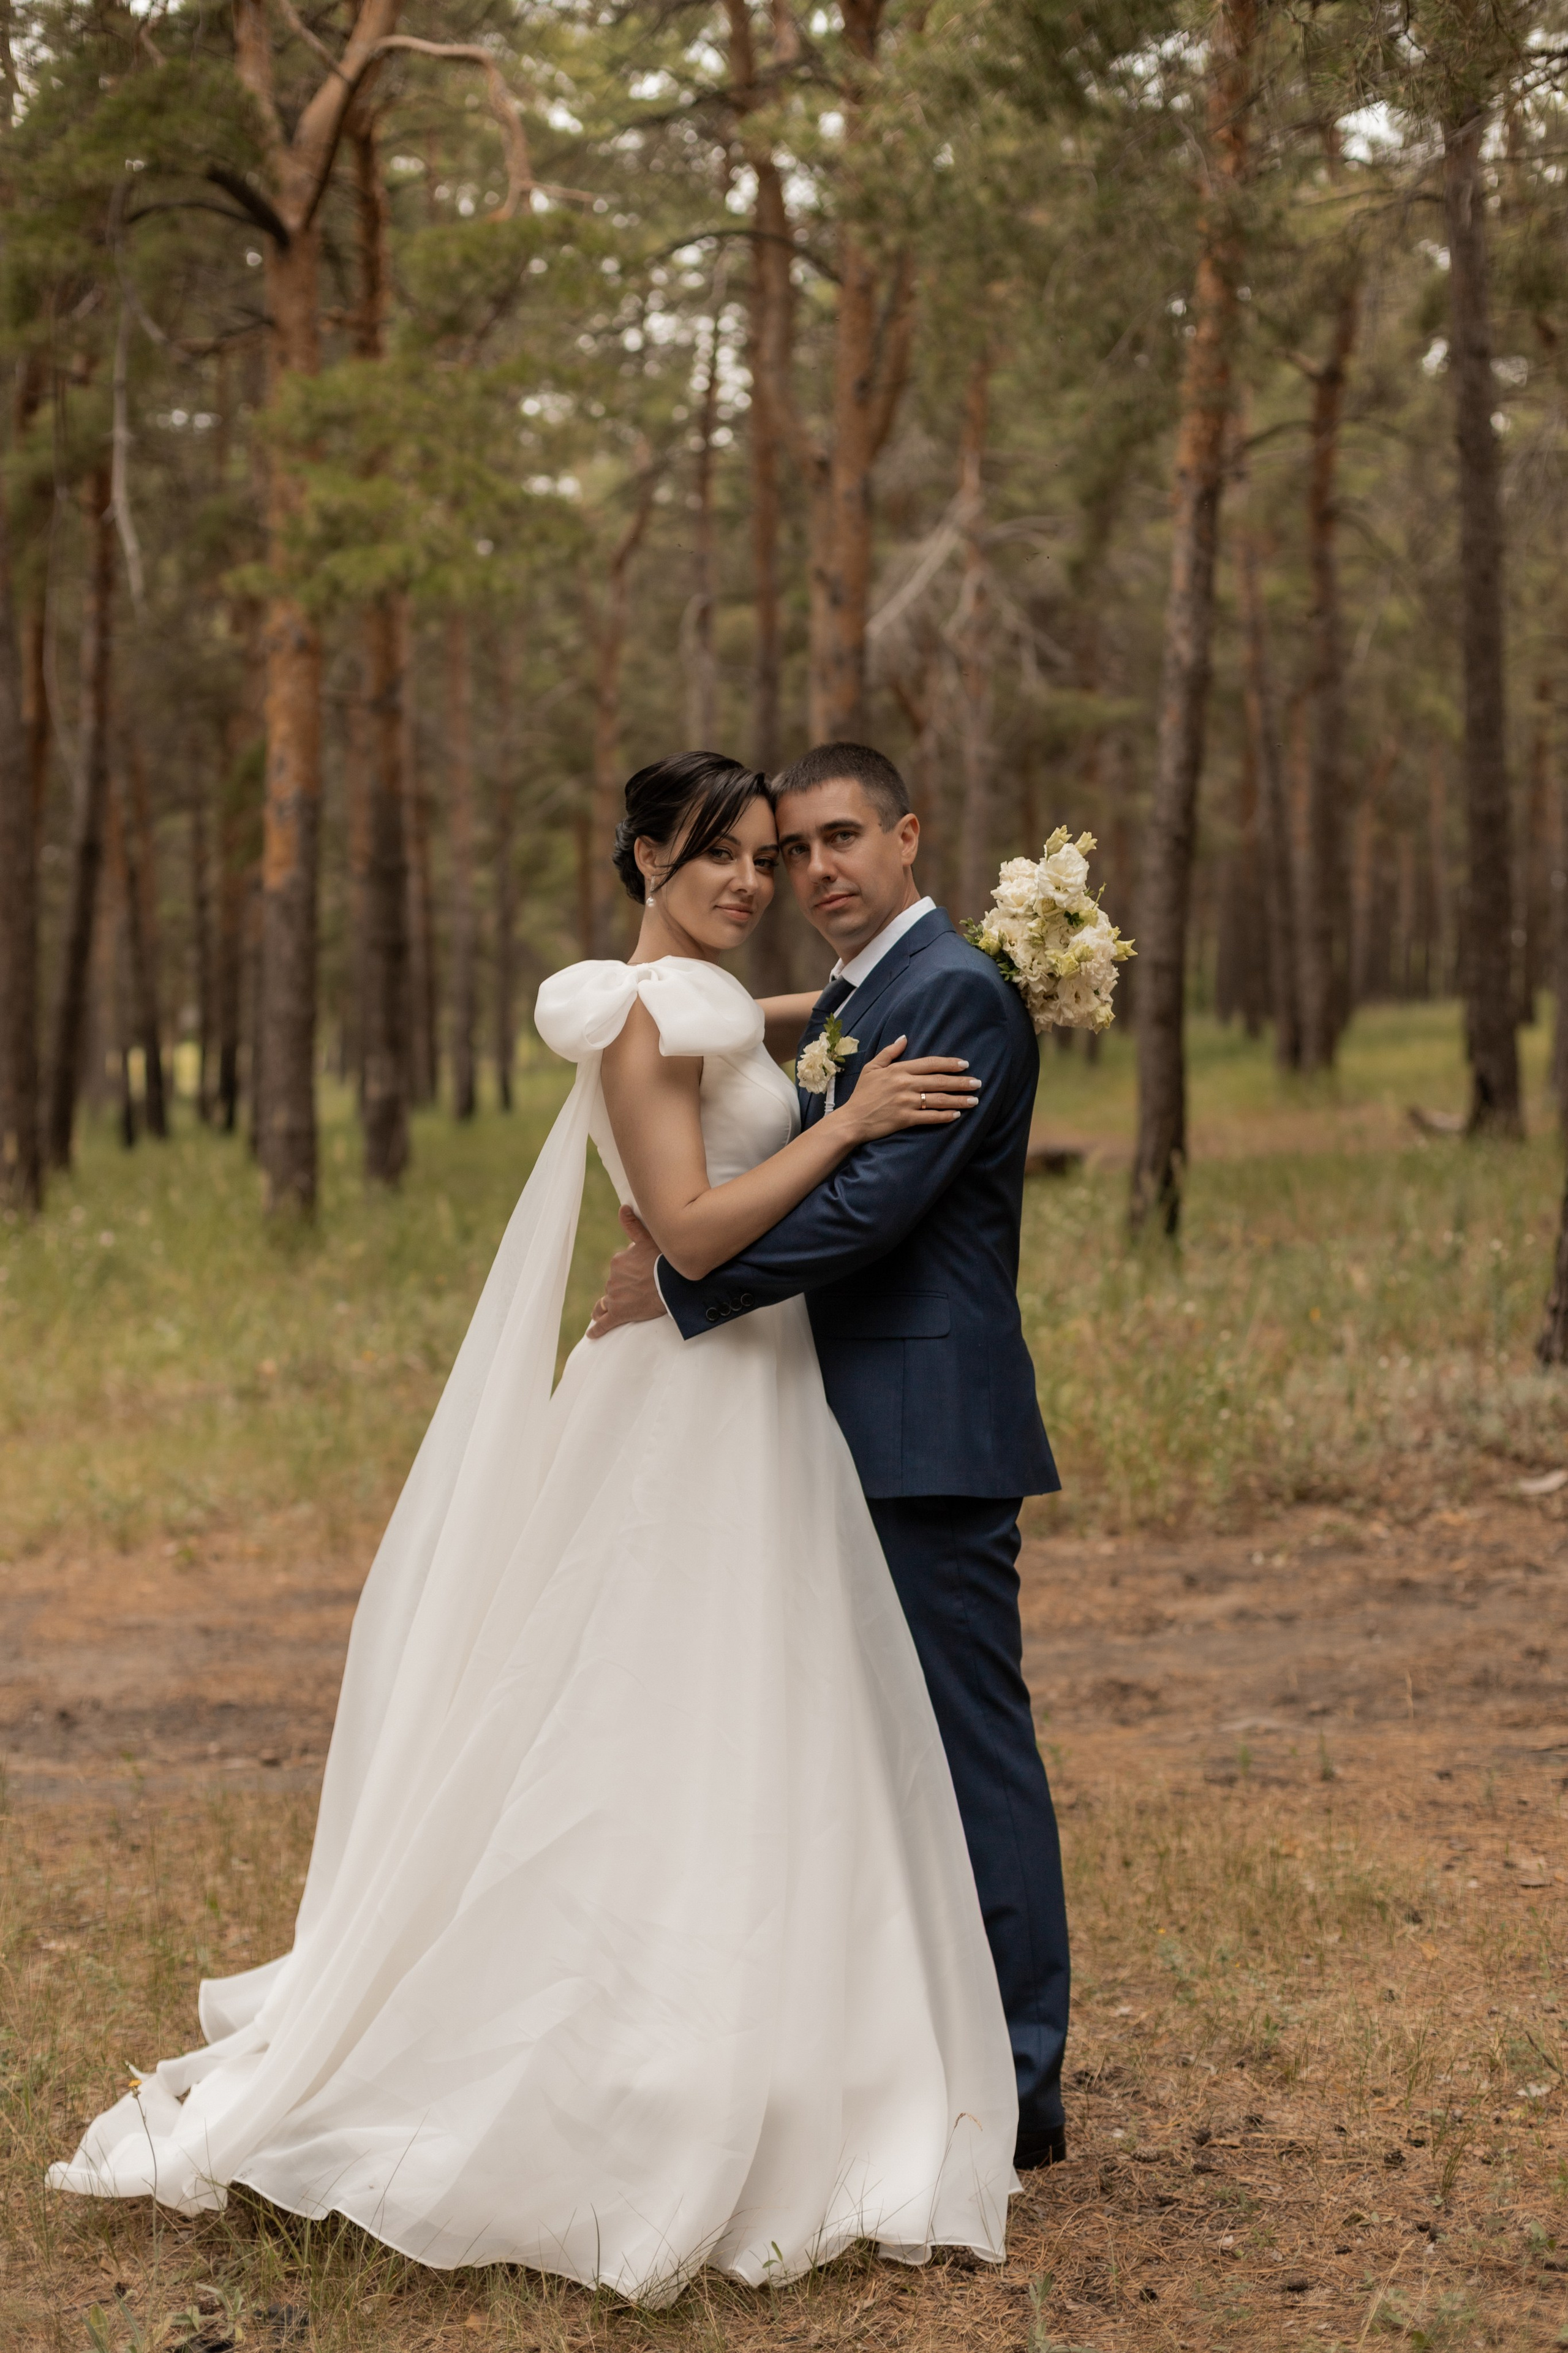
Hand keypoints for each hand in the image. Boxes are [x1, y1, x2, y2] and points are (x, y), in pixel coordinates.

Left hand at [588, 1205, 668, 1338]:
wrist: (672, 1284)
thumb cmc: (664, 1261)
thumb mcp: (649, 1239)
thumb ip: (632, 1224)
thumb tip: (622, 1207)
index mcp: (619, 1261)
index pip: (620, 1267)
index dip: (630, 1272)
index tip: (641, 1275)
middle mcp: (613, 1279)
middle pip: (614, 1285)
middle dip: (622, 1288)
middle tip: (640, 1292)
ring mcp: (615, 1297)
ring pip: (606, 1302)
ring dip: (607, 1306)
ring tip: (609, 1312)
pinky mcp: (619, 1314)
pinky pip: (603, 1323)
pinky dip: (597, 1330)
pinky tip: (592, 1335)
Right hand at [836, 1036, 980, 1142]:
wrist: (852, 1120)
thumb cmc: (862, 1094)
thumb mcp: (872, 1068)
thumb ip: (889, 1053)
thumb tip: (904, 1038)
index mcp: (898, 1070)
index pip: (930, 1064)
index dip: (949, 1064)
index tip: (964, 1065)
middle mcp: (905, 1084)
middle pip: (939, 1081)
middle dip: (961, 1082)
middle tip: (978, 1083)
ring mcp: (906, 1102)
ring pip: (938, 1099)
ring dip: (959, 1100)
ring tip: (974, 1100)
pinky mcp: (905, 1119)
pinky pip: (930, 1117)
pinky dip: (945, 1116)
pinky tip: (957, 1115)